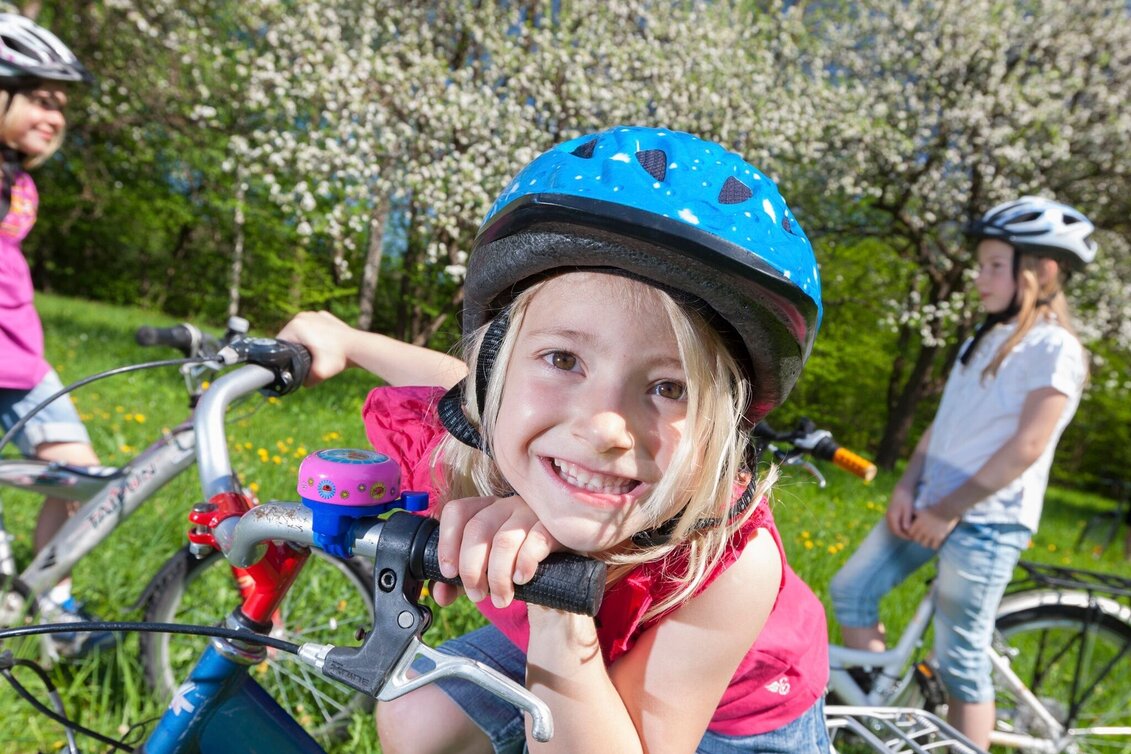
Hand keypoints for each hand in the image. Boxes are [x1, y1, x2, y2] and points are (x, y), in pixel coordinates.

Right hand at [276, 310, 357, 384]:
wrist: (358, 347)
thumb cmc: (339, 358)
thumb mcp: (319, 374)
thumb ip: (305, 381)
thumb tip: (299, 383)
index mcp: (296, 326)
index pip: (281, 343)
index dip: (285, 356)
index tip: (293, 364)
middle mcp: (302, 316)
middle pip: (290, 337)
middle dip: (295, 349)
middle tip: (306, 361)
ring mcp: (314, 314)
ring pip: (301, 332)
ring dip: (305, 342)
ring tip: (315, 354)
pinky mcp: (324, 316)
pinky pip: (313, 328)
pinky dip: (316, 336)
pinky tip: (324, 346)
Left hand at [433, 495, 560, 608]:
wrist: (560, 573)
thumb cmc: (517, 567)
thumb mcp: (485, 573)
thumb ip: (459, 581)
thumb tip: (439, 594)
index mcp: (485, 509)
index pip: (457, 511)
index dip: (447, 542)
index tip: (448, 573)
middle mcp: (507, 505)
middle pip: (477, 529)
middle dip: (471, 568)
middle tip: (476, 594)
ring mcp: (532, 513)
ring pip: (504, 539)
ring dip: (497, 576)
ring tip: (500, 598)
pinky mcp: (554, 527)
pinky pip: (536, 540)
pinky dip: (524, 563)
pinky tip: (521, 580)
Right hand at [885, 484, 914, 538]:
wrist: (901, 489)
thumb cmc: (906, 498)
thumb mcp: (908, 508)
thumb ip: (907, 519)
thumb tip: (906, 529)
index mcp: (892, 516)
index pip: (897, 531)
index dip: (905, 536)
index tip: (913, 538)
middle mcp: (888, 517)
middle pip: (894, 531)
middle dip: (903, 535)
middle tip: (912, 537)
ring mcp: (888, 515)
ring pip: (893, 528)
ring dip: (901, 531)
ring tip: (910, 533)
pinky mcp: (890, 513)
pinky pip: (893, 524)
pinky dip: (899, 527)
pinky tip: (907, 526)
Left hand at [905, 507, 957, 549]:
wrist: (947, 510)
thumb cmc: (935, 509)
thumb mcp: (922, 510)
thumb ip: (915, 514)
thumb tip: (910, 514)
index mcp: (919, 523)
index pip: (910, 533)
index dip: (912, 533)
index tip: (915, 532)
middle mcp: (924, 529)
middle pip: (916, 540)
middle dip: (918, 539)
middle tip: (922, 537)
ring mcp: (931, 534)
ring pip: (924, 545)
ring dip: (926, 543)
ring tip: (929, 540)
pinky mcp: (939, 537)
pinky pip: (934, 547)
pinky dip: (935, 545)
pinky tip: (936, 542)